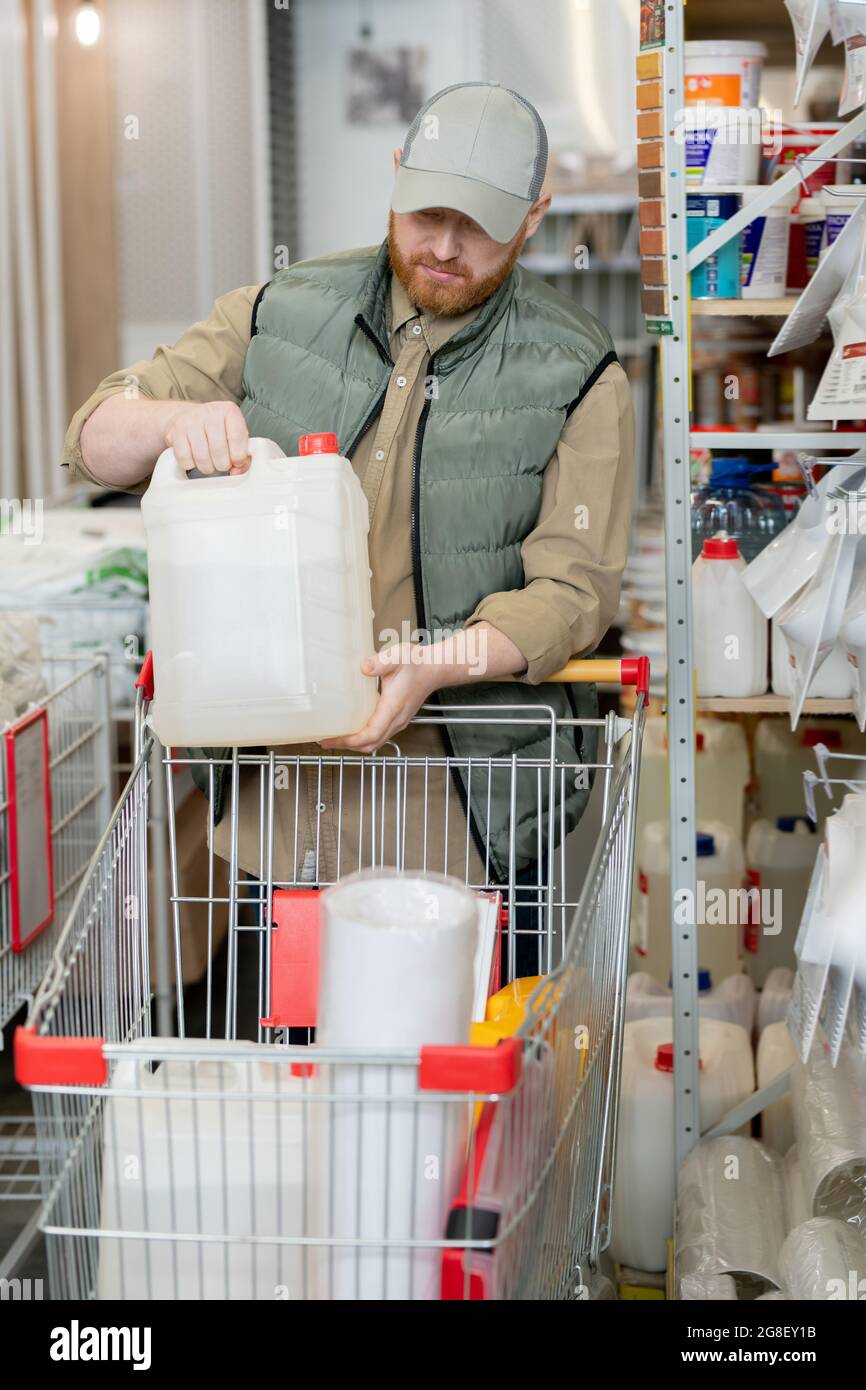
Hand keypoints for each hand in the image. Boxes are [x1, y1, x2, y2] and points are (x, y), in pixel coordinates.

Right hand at [164, 401, 249, 474]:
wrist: (187, 417)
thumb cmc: (216, 431)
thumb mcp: (234, 436)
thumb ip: (243, 455)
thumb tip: (238, 470)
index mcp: (229, 411)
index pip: (237, 436)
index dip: (238, 456)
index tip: (236, 462)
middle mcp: (210, 412)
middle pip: (219, 450)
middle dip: (222, 465)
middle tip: (221, 463)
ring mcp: (191, 421)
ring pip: (202, 458)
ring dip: (207, 467)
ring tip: (209, 463)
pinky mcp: (175, 431)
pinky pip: (185, 458)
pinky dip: (190, 464)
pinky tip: (194, 458)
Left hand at [319, 644, 438, 752]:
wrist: (435, 668)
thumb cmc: (417, 663)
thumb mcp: (397, 657)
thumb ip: (380, 662)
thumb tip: (364, 668)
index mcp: (393, 708)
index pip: (371, 734)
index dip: (350, 741)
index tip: (332, 739)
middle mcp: (396, 719)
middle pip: (370, 744)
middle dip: (347, 746)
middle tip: (326, 741)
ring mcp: (398, 721)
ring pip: (375, 742)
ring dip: (355, 744)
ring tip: (336, 738)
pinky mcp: (398, 718)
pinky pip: (379, 735)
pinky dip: (364, 737)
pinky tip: (353, 729)